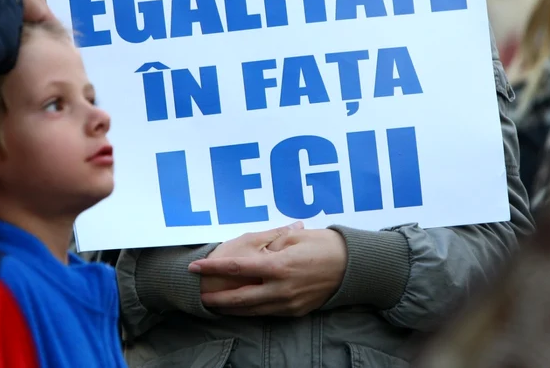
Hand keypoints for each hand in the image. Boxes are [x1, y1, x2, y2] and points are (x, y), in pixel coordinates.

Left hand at [189, 229, 347, 316]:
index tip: (196, 266)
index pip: (236, 268)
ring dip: (230, 309)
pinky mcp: (296, 311)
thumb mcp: (294, 237)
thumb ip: (269, 243)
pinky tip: (240, 308)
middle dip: (216, 299)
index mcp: (278, 266)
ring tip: (213, 304)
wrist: (353, 267)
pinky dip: (250, 311)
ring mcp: (289, 303)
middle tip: (199, 295)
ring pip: (251, 310)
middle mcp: (281, 289)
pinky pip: (267, 313)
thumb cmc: (324, 245)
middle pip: (239, 298)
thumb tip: (250, 251)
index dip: (213, 268)